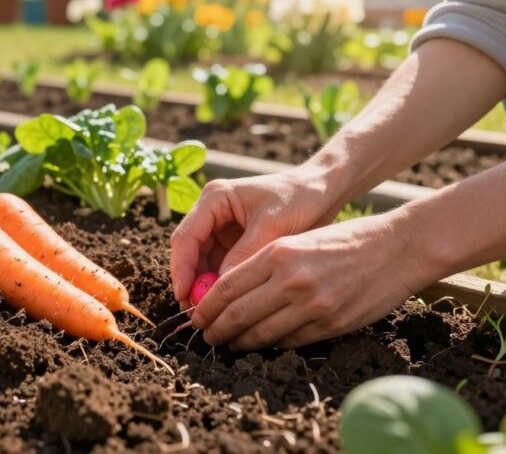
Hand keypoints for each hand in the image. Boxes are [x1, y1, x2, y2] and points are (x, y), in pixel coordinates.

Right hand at [170, 169, 340, 309]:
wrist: (323, 191)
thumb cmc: (299, 198)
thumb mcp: (272, 226)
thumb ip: (245, 255)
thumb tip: (222, 289)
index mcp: (215, 199)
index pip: (186, 237)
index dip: (182, 268)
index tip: (185, 296)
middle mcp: (212, 213)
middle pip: (190, 252)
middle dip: (192, 282)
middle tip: (197, 313)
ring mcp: (222, 229)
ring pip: (203, 263)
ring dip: (205, 287)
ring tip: (212, 314)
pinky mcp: (234, 243)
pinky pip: (220, 267)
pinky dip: (222, 285)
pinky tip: (227, 304)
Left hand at [191, 212, 436, 349]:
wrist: (397, 248)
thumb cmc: (345, 240)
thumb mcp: (299, 240)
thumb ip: (265, 263)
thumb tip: (229, 291)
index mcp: (278, 253)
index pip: (227, 287)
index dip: (206, 307)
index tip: (196, 316)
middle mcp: (292, 280)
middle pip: (237, 315)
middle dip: (216, 330)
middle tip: (206, 336)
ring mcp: (312, 305)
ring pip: (261, 334)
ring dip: (240, 342)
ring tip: (229, 344)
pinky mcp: (331, 324)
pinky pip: (289, 341)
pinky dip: (271, 344)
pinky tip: (262, 343)